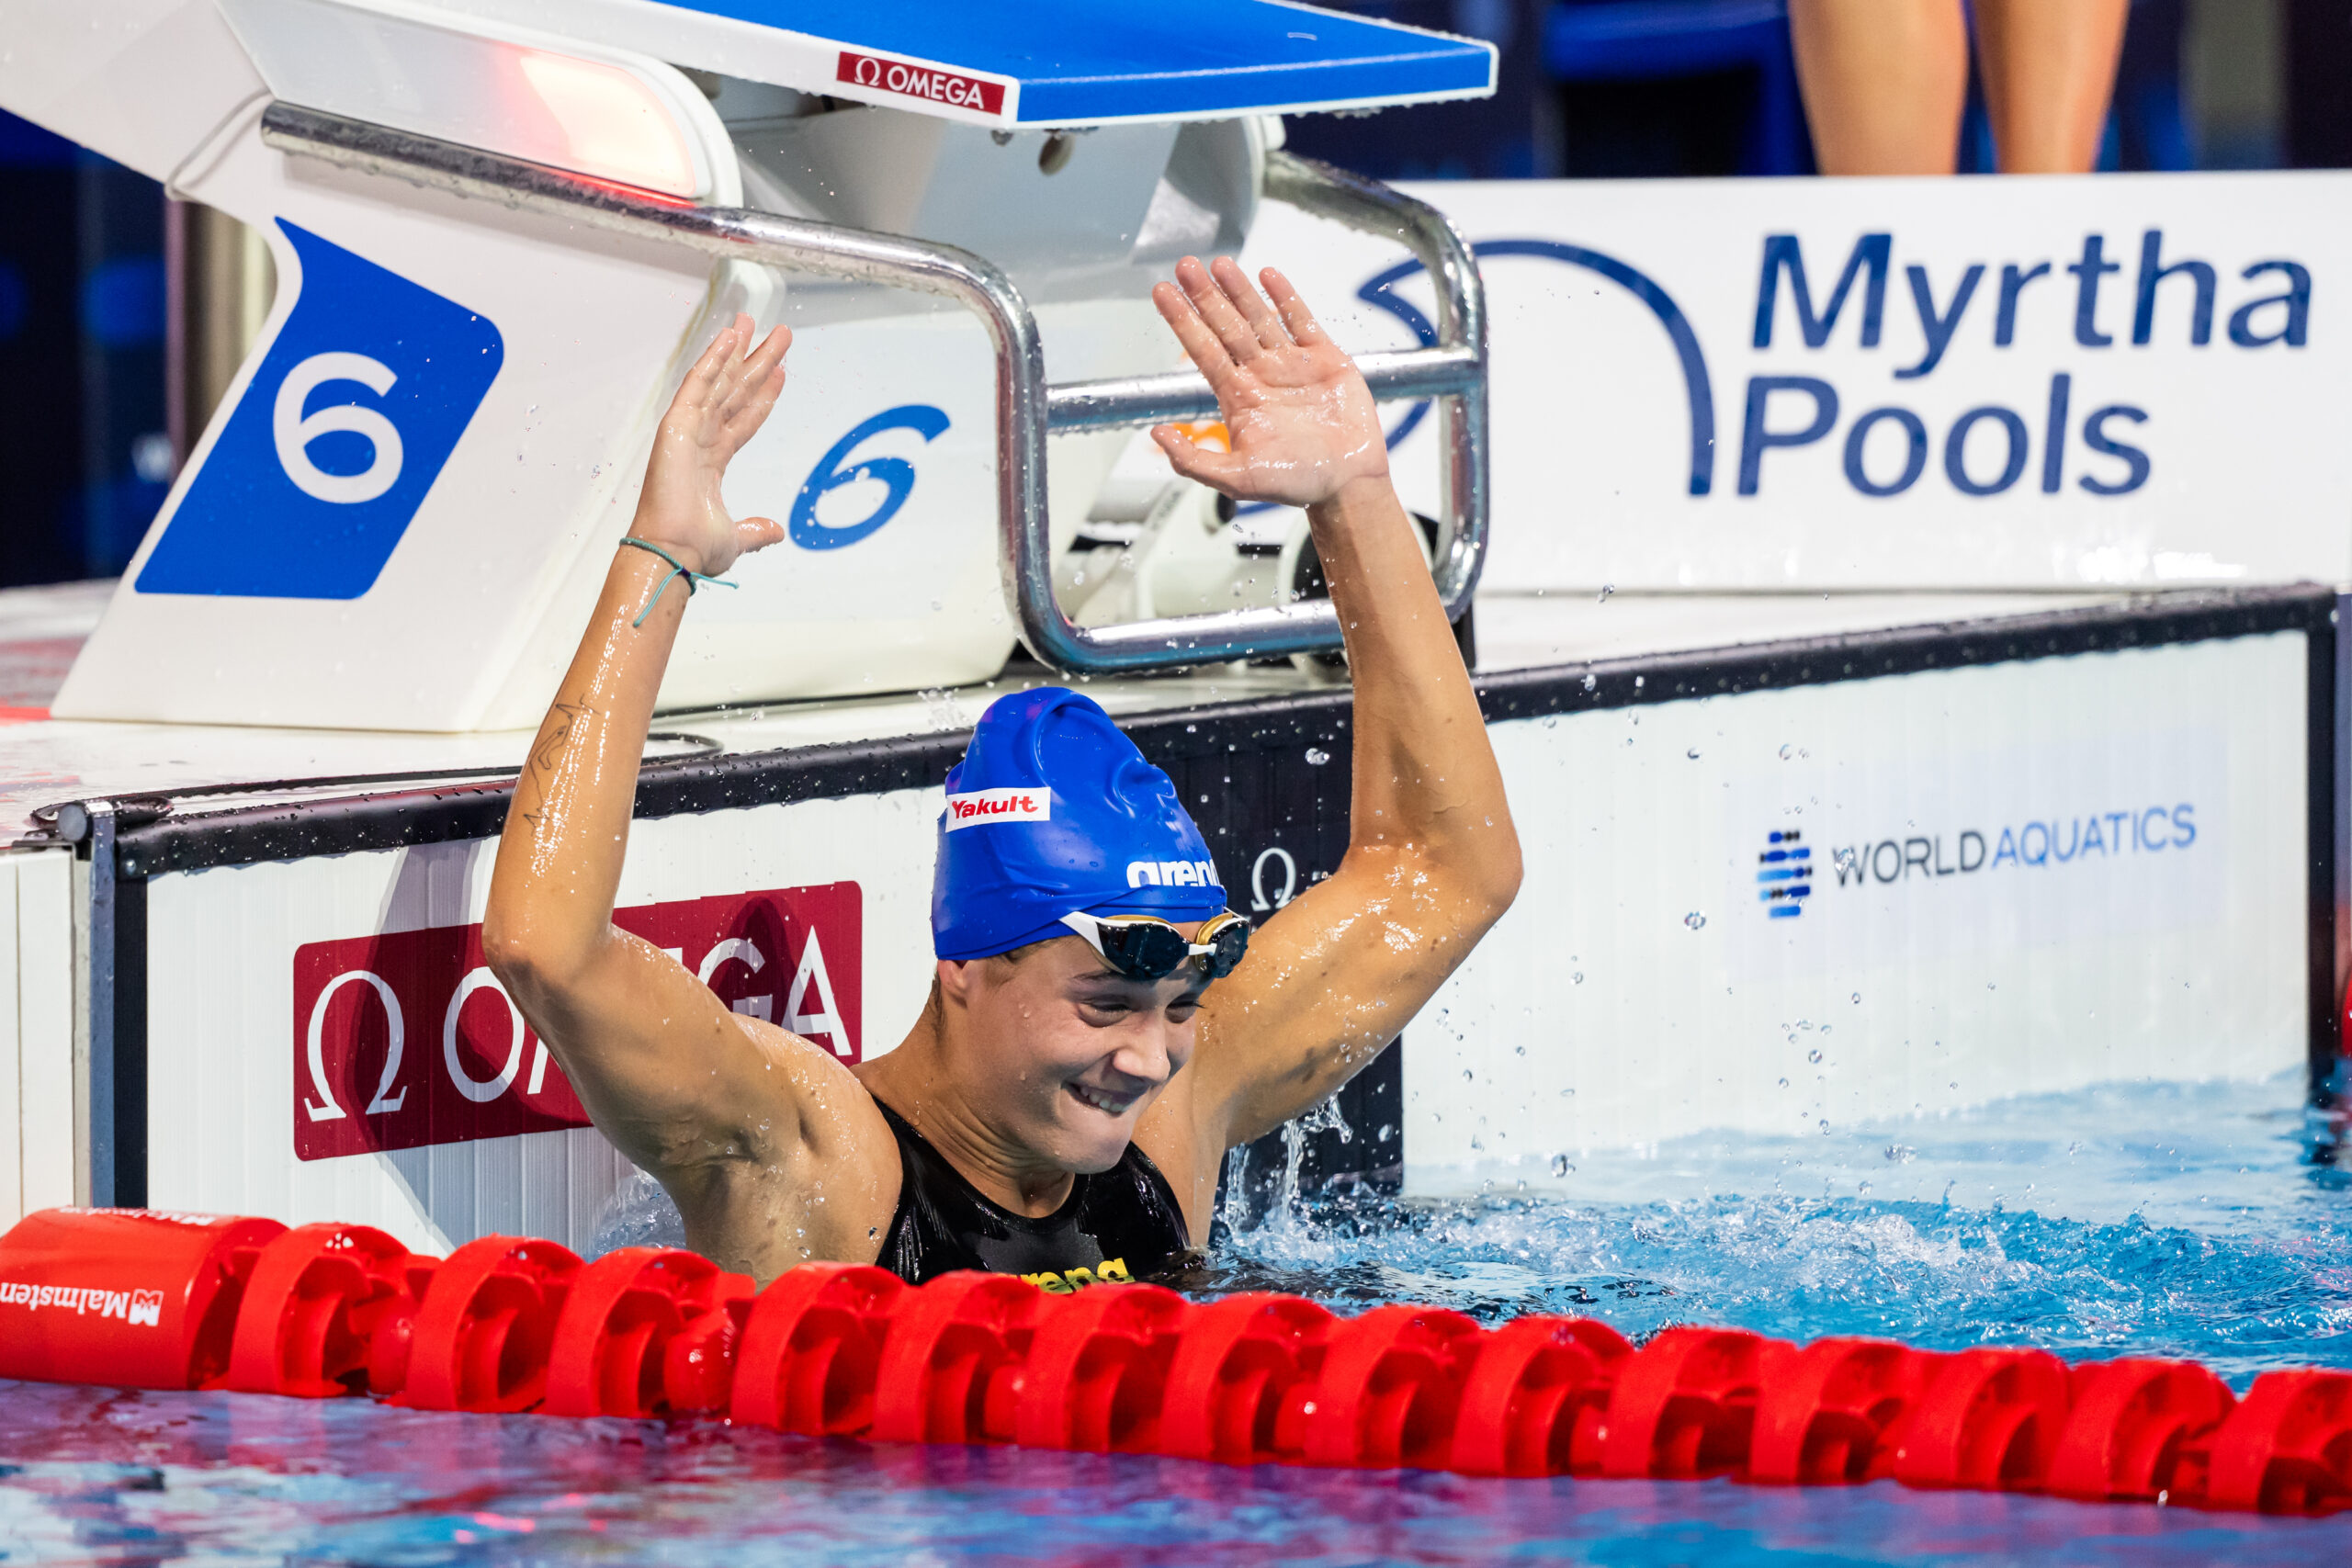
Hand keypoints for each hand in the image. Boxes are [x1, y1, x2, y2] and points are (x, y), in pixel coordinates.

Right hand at [631, 313, 791, 576]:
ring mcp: (688, 430)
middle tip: (778, 336)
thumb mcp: (737, 539)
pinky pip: (698, 384)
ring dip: (738, 351)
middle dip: (758, 362)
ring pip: (720, 381)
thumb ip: (756, 532)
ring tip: (754, 323)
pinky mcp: (676, 425)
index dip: (763, 396)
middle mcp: (701, 440)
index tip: (781, 373)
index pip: (744, 419)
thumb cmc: (694, 548)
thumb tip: (776, 532)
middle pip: (736, 391)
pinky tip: (728, 337)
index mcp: (712, 462)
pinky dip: (713, 360)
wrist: (674, 549)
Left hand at [1148, 257, 1386, 509]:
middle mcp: (1261, 375)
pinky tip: (1269, 276)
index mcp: (1239, 398)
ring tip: (1220, 264)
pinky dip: (1286, 298)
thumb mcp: (1236, 479)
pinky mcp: (1325, 359)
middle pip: (1226, 326)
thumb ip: (1193, 460)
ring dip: (1240, 290)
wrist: (1347, 484)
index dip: (1182, 321)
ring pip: (1260, 318)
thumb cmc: (1296, 484)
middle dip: (1205, 296)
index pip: (1203, 350)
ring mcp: (1292, 364)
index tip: (1163, 292)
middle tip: (1185, 265)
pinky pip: (1302, 320)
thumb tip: (1157, 434)